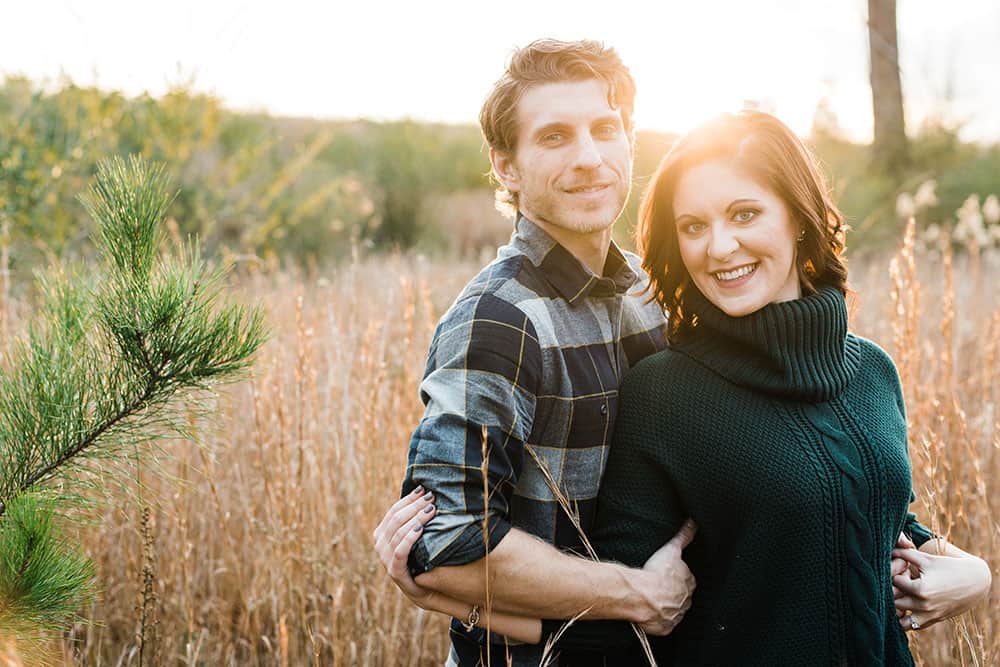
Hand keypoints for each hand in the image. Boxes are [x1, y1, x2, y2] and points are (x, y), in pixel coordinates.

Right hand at [372, 486, 438, 606]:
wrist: (426, 588)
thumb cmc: (422, 557)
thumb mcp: (415, 536)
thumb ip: (413, 518)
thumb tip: (425, 492)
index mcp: (382, 532)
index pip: (394, 510)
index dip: (409, 499)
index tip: (424, 489)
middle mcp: (380, 544)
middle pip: (396, 519)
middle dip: (415, 506)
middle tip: (432, 498)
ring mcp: (385, 558)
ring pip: (398, 532)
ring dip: (416, 518)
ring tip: (432, 510)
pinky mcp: (394, 571)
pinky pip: (400, 551)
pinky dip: (409, 538)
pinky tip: (420, 529)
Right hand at [635, 519, 697, 635]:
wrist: (642, 595)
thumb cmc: (656, 572)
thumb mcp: (671, 549)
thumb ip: (684, 536)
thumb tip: (693, 523)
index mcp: (689, 583)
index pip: (688, 580)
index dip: (679, 577)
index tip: (670, 575)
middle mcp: (685, 600)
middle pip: (682, 596)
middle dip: (674, 593)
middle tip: (660, 587)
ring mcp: (676, 615)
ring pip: (675, 611)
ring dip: (667, 607)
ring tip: (654, 600)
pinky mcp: (665, 627)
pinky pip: (664, 624)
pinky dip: (659, 620)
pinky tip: (651, 613)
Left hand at [892, 539, 991, 631]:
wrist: (974, 582)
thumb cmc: (949, 567)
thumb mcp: (927, 558)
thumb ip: (905, 554)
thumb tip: (889, 550)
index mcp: (920, 589)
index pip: (894, 582)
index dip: (895, 574)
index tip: (902, 570)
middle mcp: (923, 605)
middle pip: (894, 600)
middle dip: (893, 590)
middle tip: (900, 583)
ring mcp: (929, 615)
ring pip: (899, 618)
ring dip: (895, 609)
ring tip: (900, 596)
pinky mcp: (933, 620)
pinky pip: (912, 626)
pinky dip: (905, 620)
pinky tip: (906, 607)